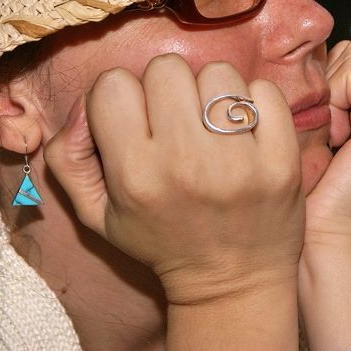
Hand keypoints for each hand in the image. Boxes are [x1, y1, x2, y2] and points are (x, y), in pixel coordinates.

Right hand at [44, 54, 303, 305]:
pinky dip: (254, 102)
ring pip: (217, 73)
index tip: (135, 120)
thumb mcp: (96, 215)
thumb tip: (83, 105)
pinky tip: (244, 131)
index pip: (113, 84)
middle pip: (166, 68)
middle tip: (176, 119)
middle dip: (166, 88)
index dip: (119, 96)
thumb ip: (69, 157)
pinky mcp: (282, 160)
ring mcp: (240, 161)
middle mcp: (186, 163)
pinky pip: (264, 91)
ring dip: (211, 91)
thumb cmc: (160, 241)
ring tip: (211, 124)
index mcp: (135, 175)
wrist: (232, 281)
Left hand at [305, 39, 350, 248]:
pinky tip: (332, 139)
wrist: (321, 243)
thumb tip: (297, 62)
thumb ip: (320, 98)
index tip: (311, 124)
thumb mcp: (311, 137)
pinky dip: (333, 100)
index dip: (322, 79)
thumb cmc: (305, 196)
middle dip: (325, 81)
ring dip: (328, 92)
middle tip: (320, 131)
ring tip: (326, 138)